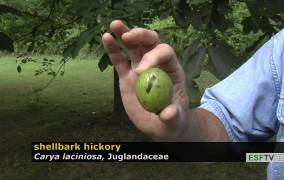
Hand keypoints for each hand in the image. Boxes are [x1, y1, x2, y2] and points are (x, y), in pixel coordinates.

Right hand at [102, 20, 188, 140]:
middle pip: (151, 42)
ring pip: (134, 46)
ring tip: (115, 25)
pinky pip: (120, 60)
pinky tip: (106, 37)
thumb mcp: (174, 122)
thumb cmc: (172, 121)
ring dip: (125, 34)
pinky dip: (113, 49)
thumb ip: (172, 116)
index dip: (153, 57)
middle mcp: (156, 64)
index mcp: (172, 69)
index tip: (140, 72)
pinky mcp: (127, 75)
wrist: (160, 126)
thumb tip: (169, 112)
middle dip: (141, 36)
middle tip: (128, 37)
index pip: (165, 53)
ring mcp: (140, 68)